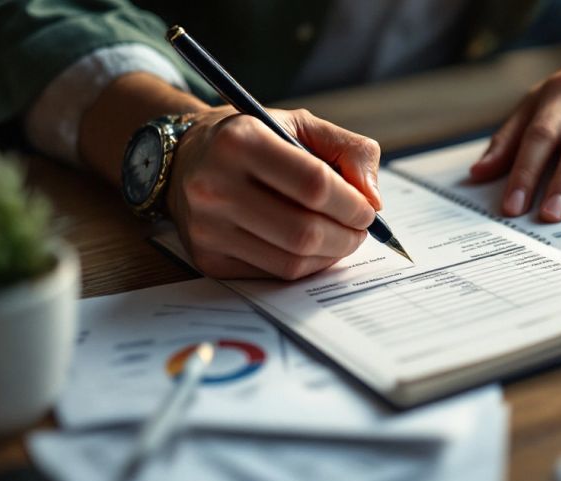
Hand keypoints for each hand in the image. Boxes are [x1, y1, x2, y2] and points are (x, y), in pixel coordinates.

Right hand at [166, 107, 381, 279]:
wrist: (187, 159)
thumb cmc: (255, 140)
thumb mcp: (301, 126)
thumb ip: (349, 151)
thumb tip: (373, 199)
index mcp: (240, 141)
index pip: (314, 184)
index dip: (352, 203)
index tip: (368, 209)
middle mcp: (215, 185)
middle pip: (304, 231)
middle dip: (347, 236)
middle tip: (360, 230)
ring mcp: (208, 227)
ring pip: (292, 261)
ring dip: (331, 255)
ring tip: (341, 238)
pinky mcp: (208, 258)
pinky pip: (274, 274)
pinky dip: (306, 266)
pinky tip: (311, 248)